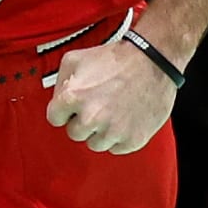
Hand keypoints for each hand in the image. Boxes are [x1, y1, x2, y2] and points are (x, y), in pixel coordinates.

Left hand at [46, 39, 175, 153]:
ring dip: (100, 132)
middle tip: (97, 106)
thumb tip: (57, 101)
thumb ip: (60, 83)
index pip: (55, 119)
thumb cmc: (115, 59)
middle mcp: (91, 117)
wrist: (153, 61)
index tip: (73, 108)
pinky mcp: (133, 140)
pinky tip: (124, 119)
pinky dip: (119, 137)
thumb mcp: (75, 59)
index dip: (64, 111)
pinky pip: (116, 149)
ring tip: (112, 112)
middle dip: (82, 121)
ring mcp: (113, 130)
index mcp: (73, 97)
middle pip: (75, 133)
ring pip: (95, 144)